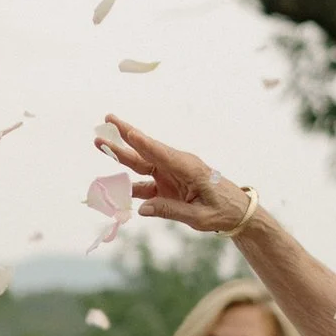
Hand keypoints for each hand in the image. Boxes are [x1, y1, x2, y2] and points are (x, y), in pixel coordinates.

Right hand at [99, 115, 255, 235]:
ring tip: (100, 142)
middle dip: (125, 135)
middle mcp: (177, 166)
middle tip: (107, 118)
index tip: (129, 132)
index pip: (162, 154)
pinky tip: (110, 186)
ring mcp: (169, 175)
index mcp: (189, 169)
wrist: (236, 212)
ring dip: (120, 154)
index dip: (144, 144)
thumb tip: (141, 209)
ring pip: (140, 163)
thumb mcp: (199, 216)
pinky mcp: (166, 185)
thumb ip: (170, 211)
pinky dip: (126, 186)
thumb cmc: (222, 211)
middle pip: (146, 150)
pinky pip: (142, 185)